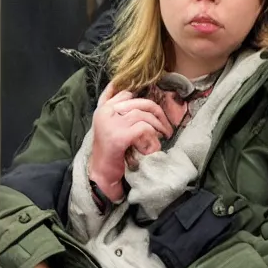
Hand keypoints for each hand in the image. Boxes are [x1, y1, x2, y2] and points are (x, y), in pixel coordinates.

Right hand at [89, 84, 172, 200]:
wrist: (101, 174)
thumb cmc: (109, 151)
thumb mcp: (110, 126)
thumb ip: (118, 110)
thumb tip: (135, 95)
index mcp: (102, 109)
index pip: (125, 93)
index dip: (142, 99)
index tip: (154, 111)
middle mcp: (105, 113)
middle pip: (138, 102)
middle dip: (157, 112)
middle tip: (166, 126)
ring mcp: (111, 124)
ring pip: (142, 115)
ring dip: (157, 125)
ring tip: (162, 135)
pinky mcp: (119, 136)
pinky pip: (143, 128)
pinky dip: (152, 136)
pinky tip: (152, 146)